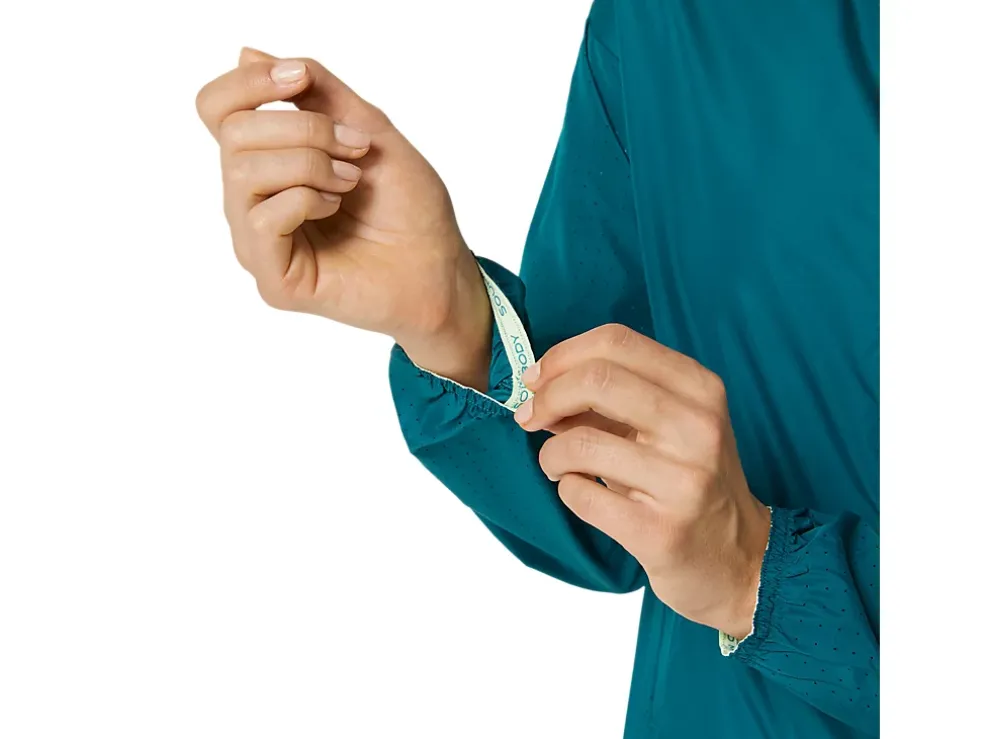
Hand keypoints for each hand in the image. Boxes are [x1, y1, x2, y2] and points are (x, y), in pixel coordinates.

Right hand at [195, 48, 490, 387]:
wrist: (440, 268)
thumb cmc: (410, 209)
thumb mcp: (367, 129)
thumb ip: (316, 93)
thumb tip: (248, 53)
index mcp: (268, 165)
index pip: (218, 110)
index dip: (249, 83)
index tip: (301, 78)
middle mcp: (253, 203)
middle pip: (233, 133)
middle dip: (303, 127)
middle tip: (354, 148)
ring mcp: (259, 243)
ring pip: (243, 171)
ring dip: (310, 162)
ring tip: (351, 182)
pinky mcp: (274, 280)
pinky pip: (262, 218)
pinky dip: (306, 199)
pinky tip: (336, 209)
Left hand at [514, 324, 770, 638]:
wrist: (736, 559)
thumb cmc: (688, 480)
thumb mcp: (670, 425)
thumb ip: (613, 396)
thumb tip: (540, 382)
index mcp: (701, 389)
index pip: (617, 341)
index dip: (563, 355)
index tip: (537, 379)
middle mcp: (698, 428)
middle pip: (596, 380)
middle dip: (547, 397)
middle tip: (531, 417)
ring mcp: (682, 481)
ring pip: (580, 443)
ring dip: (551, 453)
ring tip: (558, 465)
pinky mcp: (659, 531)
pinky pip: (580, 495)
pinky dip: (566, 490)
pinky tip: (582, 493)